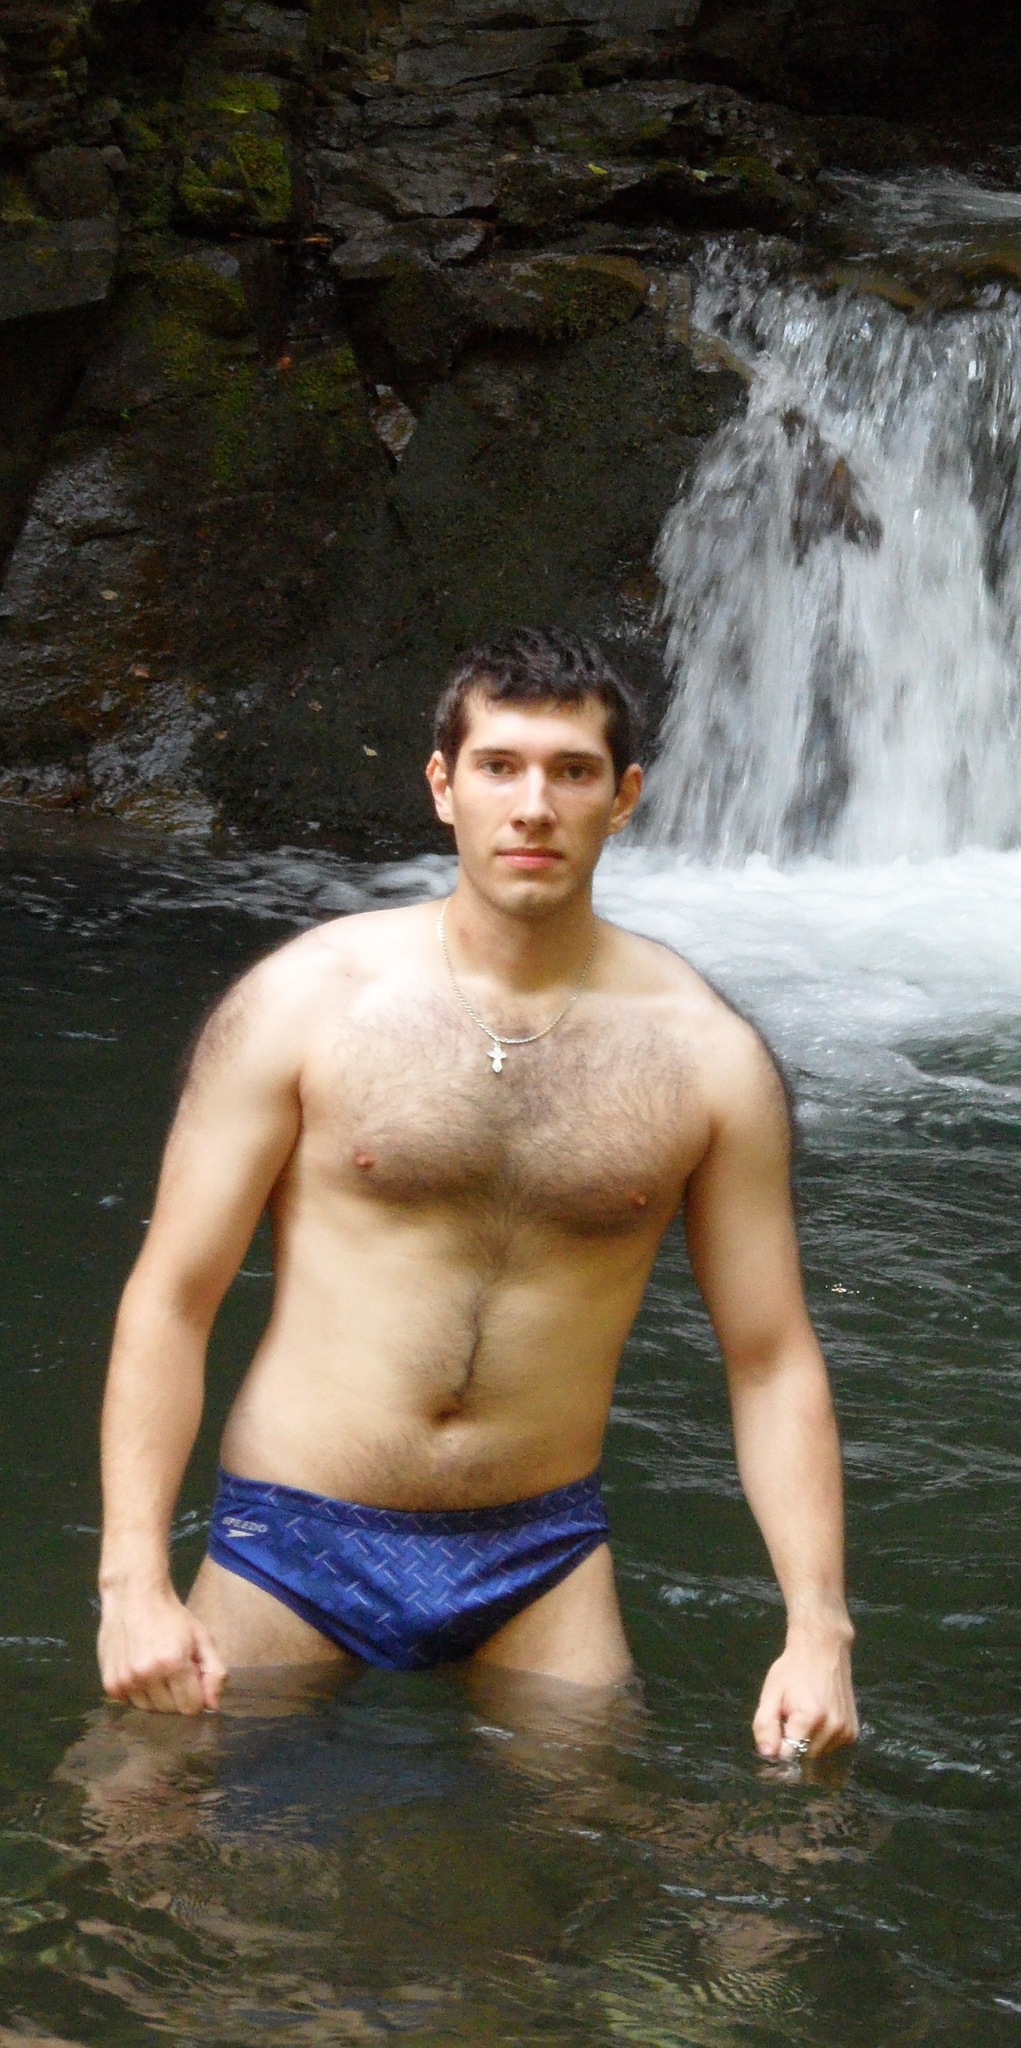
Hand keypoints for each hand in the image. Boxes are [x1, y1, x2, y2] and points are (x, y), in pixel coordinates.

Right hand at [98, 1584, 225, 1714]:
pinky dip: (138, 1693)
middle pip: (170, 1711)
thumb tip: (213, 1706)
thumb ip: (214, 1672)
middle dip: (178, 1695)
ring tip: (156, 1669)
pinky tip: (140, 1670)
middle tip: (175, 1670)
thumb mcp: (202, 1637)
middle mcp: (146, 1674)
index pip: (191, 1707)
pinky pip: (131, 1704)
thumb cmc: (171, 1616)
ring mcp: (125, 1681)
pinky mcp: (110, 1684)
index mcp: (173, 1662)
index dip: (196, 1694)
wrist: (133, 1596)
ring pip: (150, 1710)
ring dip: (157, 1696)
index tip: (193, 1677)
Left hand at [752, 1625, 857, 1760]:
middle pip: (804, 1760)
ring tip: (803, 1724)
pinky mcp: (853, 1734)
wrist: (823, 1650)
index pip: (789, 1755)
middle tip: (788, 1725)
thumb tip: (768, 1755)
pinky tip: (816, 1728)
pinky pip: (833, 1755)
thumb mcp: (771, 1692)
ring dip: (807, 1750)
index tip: (774, 1738)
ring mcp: (846, 1734)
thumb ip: (765, 1725)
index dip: (778, 1750)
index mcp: (810, 1718)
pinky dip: (821, 1748)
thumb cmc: (793, 1670)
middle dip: (793, 1749)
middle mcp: (833, 1729)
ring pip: (819, 1761)